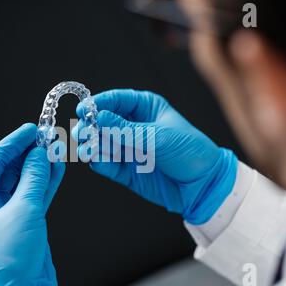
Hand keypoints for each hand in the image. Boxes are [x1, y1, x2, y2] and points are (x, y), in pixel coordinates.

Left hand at [0, 123, 64, 285]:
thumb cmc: (11, 258)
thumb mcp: (23, 210)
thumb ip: (33, 178)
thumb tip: (39, 153)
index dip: (12, 143)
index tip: (29, 129)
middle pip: (10, 168)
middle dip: (29, 152)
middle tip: (46, 136)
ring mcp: (9, 209)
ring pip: (26, 179)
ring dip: (41, 164)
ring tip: (55, 147)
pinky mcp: (26, 217)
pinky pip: (37, 192)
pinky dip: (47, 180)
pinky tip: (57, 166)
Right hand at [72, 89, 236, 223]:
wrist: (202, 185)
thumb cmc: (189, 151)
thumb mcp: (158, 136)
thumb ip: (126, 130)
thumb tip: (98, 118)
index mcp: (144, 108)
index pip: (115, 100)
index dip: (98, 104)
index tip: (84, 110)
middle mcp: (132, 126)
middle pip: (102, 121)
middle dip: (91, 126)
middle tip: (82, 133)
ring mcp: (127, 148)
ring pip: (100, 143)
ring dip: (91, 145)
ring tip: (87, 149)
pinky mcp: (124, 169)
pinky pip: (105, 163)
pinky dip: (98, 161)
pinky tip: (96, 160)